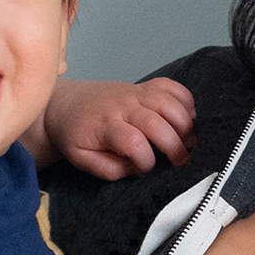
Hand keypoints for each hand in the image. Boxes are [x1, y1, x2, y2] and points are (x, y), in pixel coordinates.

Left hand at [41, 78, 195, 178]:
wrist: (65, 103)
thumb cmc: (75, 133)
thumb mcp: (82, 158)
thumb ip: (109, 169)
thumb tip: (138, 169)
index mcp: (105, 126)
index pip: (133, 143)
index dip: (146, 161)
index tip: (145, 170)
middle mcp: (123, 107)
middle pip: (157, 123)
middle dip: (175, 146)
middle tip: (181, 161)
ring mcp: (135, 93)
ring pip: (168, 103)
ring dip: (185, 124)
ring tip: (188, 141)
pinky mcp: (143, 86)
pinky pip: (170, 85)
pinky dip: (185, 99)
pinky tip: (188, 116)